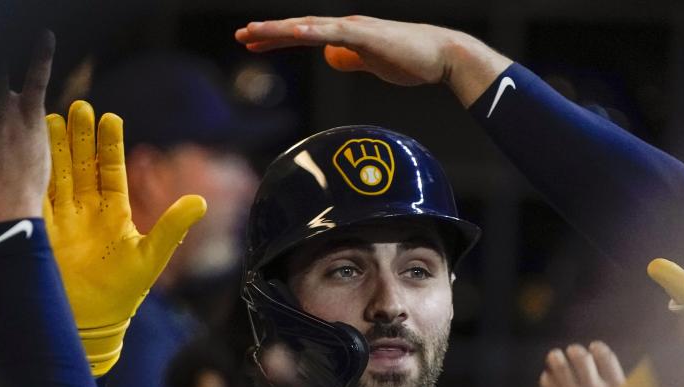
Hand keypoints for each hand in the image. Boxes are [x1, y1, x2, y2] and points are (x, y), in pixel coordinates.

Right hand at [44, 101, 206, 375]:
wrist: (91, 322)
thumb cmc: (124, 293)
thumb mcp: (152, 257)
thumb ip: (172, 227)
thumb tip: (201, 202)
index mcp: (114, 212)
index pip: (111, 170)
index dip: (109, 145)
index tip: (110, 118)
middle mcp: (87, 210)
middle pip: (82, 165)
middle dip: (80, 137)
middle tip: (79, 106)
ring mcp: (62, 218)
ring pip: (58, 174)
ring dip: (54, 148)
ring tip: (52, 117)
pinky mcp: (40, 230)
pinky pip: (36, 195)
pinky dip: (32, 174)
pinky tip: (29, 150)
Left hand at [235, 16, 509, 105]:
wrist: (442, 55)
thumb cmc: (412, 60)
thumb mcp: (373, 62)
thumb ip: (352, 59)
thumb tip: (333, 58)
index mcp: (346, 35)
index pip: (305, 35)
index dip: (278, 38)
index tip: (254, 44)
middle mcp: (346, 27)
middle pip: (300, 28)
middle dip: (269, 33)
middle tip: (241, 37)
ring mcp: (355, 28)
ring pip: (309, 27)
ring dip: (280, 30)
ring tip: (253, 34)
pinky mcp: (366, 35)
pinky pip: (333, 33)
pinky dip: (311, 32)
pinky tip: (293, 33)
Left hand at [540, 342, 625, 386]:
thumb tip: (616, 383)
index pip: (606, 358)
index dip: (598, 350)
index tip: (594, 347)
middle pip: (581, 358)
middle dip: (575, 352)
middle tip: (572, 351)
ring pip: (560, 368)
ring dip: (556, 359)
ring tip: (554, 357)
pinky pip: (547, 386)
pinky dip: (546, 379)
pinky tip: (547, 377)